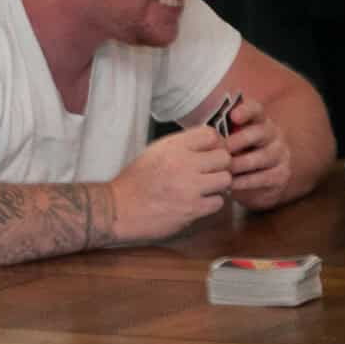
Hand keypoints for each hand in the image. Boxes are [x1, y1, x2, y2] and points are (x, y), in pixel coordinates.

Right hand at [111, 126, 231, 240]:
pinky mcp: (192, 209)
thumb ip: (182, 146)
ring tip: (204, 188)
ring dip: (217, 185)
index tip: (210, 152)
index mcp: (173, 146)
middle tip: (210, 172)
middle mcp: (183, 164)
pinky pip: (218, 202)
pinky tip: (198, 202)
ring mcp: (189, 187)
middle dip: (219, 165)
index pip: (211, 134)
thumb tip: (211, 143)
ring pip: (225, 179)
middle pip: (224, 157)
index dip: (214, 144)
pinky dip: (211, 203)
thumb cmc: (137, 180)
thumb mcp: (155, 151)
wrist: (118, 209)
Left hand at [220, 95, 293, 209]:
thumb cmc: (238, 156)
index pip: (256, 109)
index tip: (233, 116)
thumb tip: (203, 132)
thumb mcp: (231, 142)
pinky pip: (263, 177)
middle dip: (239, 141)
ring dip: (240, 163)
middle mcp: (273, 135)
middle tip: (222, 149)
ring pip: (262, 156)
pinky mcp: (281, 175)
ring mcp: (280, 155)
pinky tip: (230, 184)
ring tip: (223, 169)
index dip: (246, 111)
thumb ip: (222, 134)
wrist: (263, 182)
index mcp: (260, 121)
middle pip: (260, 132)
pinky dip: (245, 181)